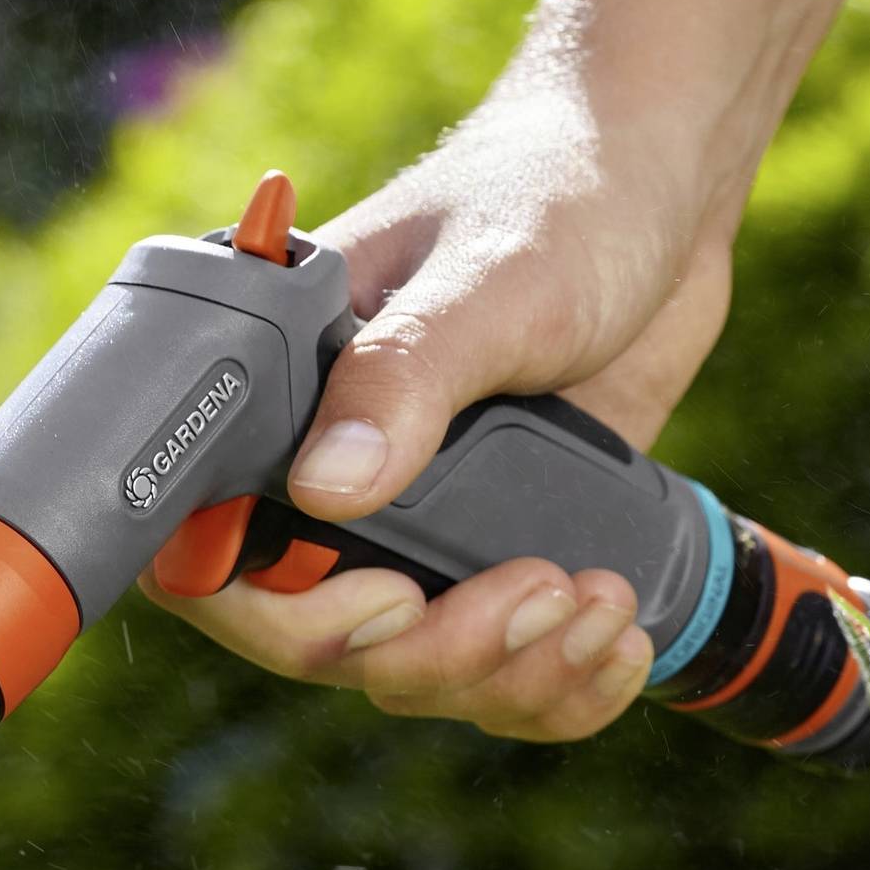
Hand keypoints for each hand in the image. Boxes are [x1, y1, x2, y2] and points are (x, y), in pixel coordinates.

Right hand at [144, 83, 739, 741]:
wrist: (663, 179)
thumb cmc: (559, 190)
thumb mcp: (489, 277)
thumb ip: (406, 376)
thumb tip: (327, 485)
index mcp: (278, 406)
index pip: (207, 562)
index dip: (287, 620)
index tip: (397, 595)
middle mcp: (328, 480)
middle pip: (328, 649)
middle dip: (441, 654)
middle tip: (544, 589)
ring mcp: (415, 526)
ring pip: (418, 676)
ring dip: (514, 677)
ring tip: (600, 603)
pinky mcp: (497, 551)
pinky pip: (499, 676)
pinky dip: (560, 690)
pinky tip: (619, 642)